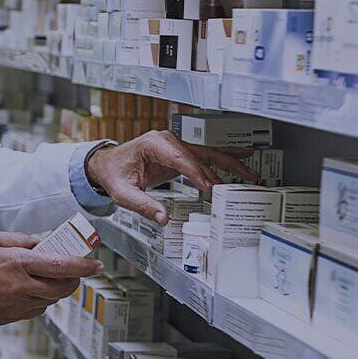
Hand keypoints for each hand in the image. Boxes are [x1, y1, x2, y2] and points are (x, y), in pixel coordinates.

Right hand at [0, 230, 101, 326]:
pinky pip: (38, 309)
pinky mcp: (13, 316)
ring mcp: (18, 304)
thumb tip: (37, 243)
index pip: (62, 266)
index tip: (95, 263)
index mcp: (17, 263)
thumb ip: (17, 239)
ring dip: (58, 288)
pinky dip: (43, 298)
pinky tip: (34, 289)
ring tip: (52, 277)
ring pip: (53, 299)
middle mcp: (22, 286)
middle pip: (64, 286)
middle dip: (75, 278)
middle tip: (76, 269)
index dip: (83, 265)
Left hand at [87, 130, 255, 225]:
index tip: (209, 186)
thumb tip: (163, 218)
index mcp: (153, 144)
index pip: (180, 158)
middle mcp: (167, 140)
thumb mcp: (123, 193)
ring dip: (230, 162)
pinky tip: (241, 157)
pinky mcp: (178, 153)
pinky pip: (203, 156)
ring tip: (250, 171)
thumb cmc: (113, 174)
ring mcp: (174, 145)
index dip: (196, 173)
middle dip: (225, 165)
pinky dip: (222, 159)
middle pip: (200, 153)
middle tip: (244, 177)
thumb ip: (143, 205)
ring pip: (206, 153)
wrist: (107, 165)